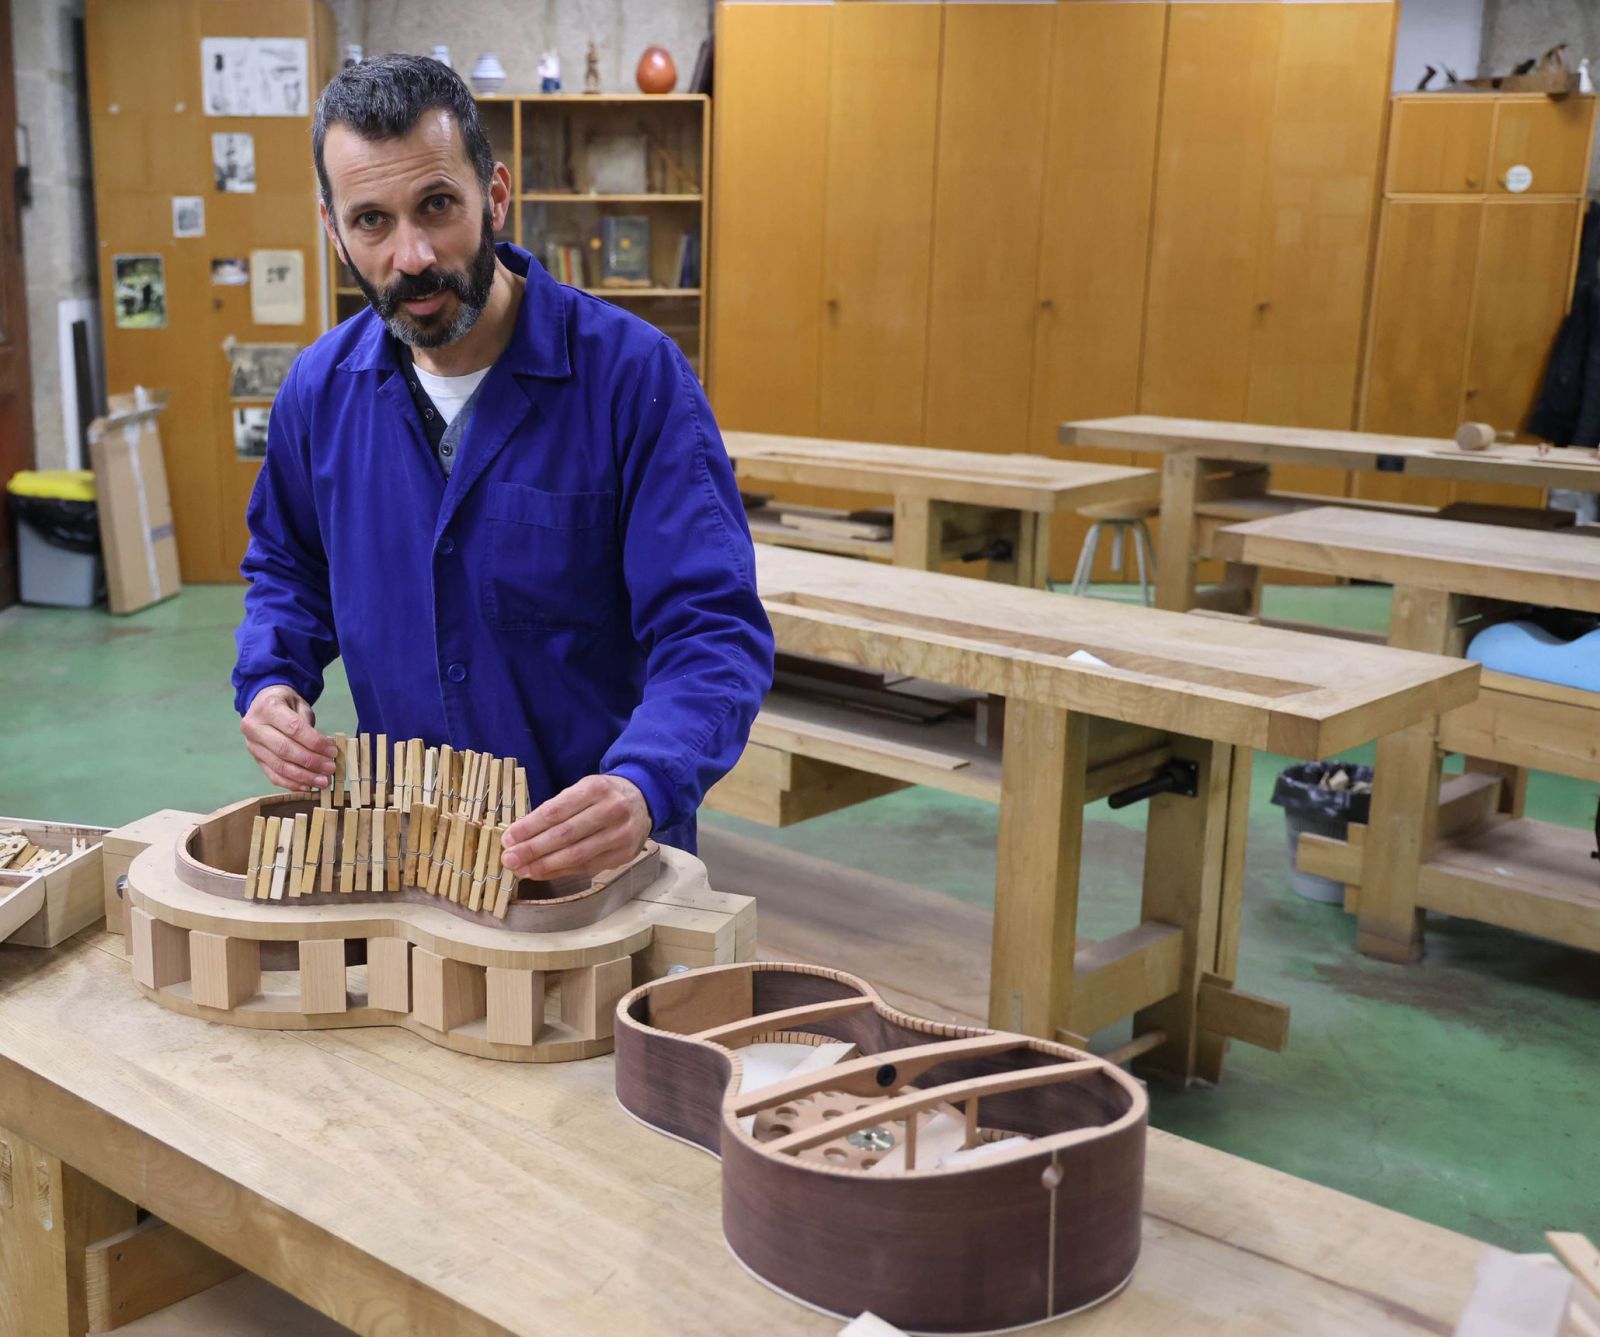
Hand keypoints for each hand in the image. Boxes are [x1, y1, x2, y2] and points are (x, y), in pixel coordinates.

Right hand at [240, 685, 337, 791]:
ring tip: (323, 782)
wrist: (263, 703)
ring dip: (303, 777)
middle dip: (311, 762)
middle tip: (330, 769)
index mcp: (267, 708)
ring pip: (279, 766)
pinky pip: (272, 775)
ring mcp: (252, 745)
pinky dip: (291, 783)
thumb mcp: (299, 704)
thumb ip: (308, 724)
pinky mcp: (255, 758)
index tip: (332, 751)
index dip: (315, 742)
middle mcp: (254, 727)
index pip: (293, 728)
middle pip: (285, 750)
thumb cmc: (286, 703)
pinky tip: (307, 786)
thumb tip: (324, 749)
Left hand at [501, 774, 651, 881]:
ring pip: (576, 855)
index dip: (530, 827)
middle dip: (533, 849)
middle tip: (509, 858)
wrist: (643, 799)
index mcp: (596, 788)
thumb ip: (555, 809)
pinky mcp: (623, 855)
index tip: (509, 837)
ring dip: (544, 865)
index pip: (556, 811)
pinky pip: (586, 867)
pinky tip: (542, 872)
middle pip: (565, 835)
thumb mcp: (582, 789)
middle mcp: (612, 810)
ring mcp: (621, 835)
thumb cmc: (603, 795)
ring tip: (521, 869)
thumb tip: (520, 835)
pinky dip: (560, 872)